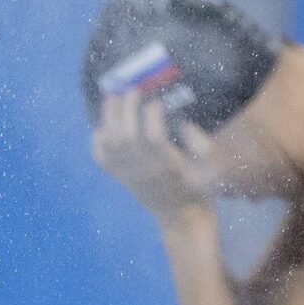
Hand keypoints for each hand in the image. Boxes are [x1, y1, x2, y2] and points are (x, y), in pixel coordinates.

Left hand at [91, 92, 217, 217]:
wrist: (179, 215)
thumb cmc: (196, 185)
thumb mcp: (206, 165)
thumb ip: (198, 143)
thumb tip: (183, 122)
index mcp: (167, 164)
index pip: (153, 136)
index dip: (153, 114)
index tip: (158, 100)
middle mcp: (143, 167)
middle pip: (126, 135)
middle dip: (127, 108)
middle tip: (133, 89)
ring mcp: (127, 172)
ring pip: (111, 142)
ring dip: (109, 116)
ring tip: (113, 96)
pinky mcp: (118, 176)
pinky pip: (100, 156)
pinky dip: (97, 138)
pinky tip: (105, 124)